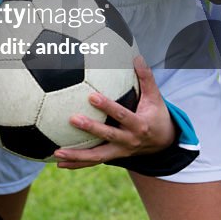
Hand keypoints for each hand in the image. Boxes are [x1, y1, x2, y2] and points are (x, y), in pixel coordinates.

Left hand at [53, 58, 174, 167]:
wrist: (163, 144)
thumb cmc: (155, 114)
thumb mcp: (155, 97)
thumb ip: (146, 78)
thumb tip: (137, 56)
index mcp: (139, 125)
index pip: (122, 115)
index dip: (108, 107)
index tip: (92, 96)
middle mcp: (129, 141)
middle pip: (108, 137)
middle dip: (91, 129)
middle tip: (72, 119)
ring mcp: (120, 152)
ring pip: (97, 157)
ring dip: (77, 156)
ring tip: (57, 153)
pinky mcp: (112, 158)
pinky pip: (93, 162)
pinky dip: (76, 164)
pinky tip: (57, 163)